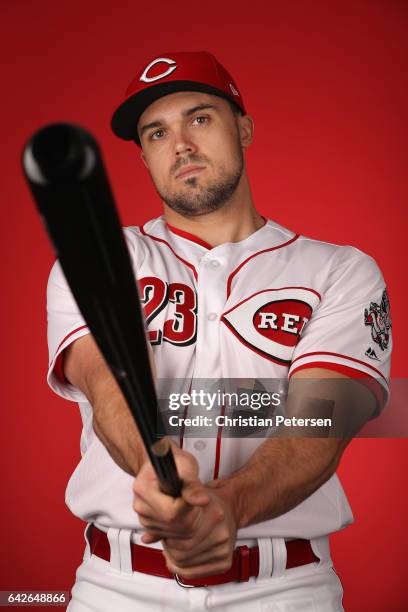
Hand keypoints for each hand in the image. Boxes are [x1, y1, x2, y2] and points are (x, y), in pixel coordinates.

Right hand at [133, 445, 237, 578]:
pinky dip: (181, 527)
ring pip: (172, 533)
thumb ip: (193, 484)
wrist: (161, 464)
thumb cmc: (173, 462)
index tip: (199, 498)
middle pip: (171, 525)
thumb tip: (202, 500)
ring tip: (188, 502)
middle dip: (191, 516)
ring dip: (187, 522)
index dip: (189, 508)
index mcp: (143, 488)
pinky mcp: (149, 524)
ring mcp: (143, 516)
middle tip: (197, 500)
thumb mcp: (186, 466)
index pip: (171, 512)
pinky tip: (184, 512)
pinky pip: (169, 535)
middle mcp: (140, 504)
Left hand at [161, 487, 237, 579]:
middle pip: (181, 552)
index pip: (179, 536)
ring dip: (173, 557)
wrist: (229, 507)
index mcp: (213, 514)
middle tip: (167, 538)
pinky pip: (194, 573)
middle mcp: (221, 533)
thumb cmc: (206, 501)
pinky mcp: (224, 562)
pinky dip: (181, 569)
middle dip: (169, 546)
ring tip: (173, 545)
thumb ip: (165, 515)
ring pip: (185, 564)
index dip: (166, 535)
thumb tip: (146, 538)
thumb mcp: (185, 498)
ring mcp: (223, 549)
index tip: (164, 530)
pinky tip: (177, 559)